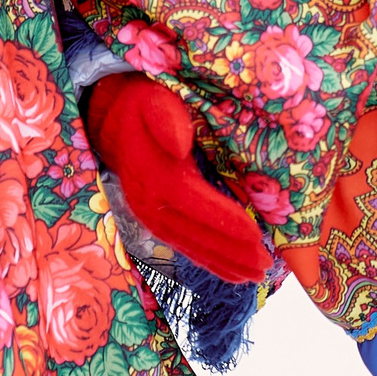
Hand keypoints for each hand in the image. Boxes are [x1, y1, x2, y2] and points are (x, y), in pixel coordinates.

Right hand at [84, 73, 272, 284]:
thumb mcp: (152, 100)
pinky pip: (183, 245)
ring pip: (190, 247)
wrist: (110, 119)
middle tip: (265, 266)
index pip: (193, 203)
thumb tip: (180, 145)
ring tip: (256, 275)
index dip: (224, 221)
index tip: (255, 234)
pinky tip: (231, 272)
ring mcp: (149, 216)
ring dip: (223, 263)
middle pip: (195, 235)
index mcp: (153, 175)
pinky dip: (208, 260)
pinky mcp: (154, 220)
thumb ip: (166, 118)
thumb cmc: (141, 105)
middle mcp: (149, 203)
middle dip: (231, 252)